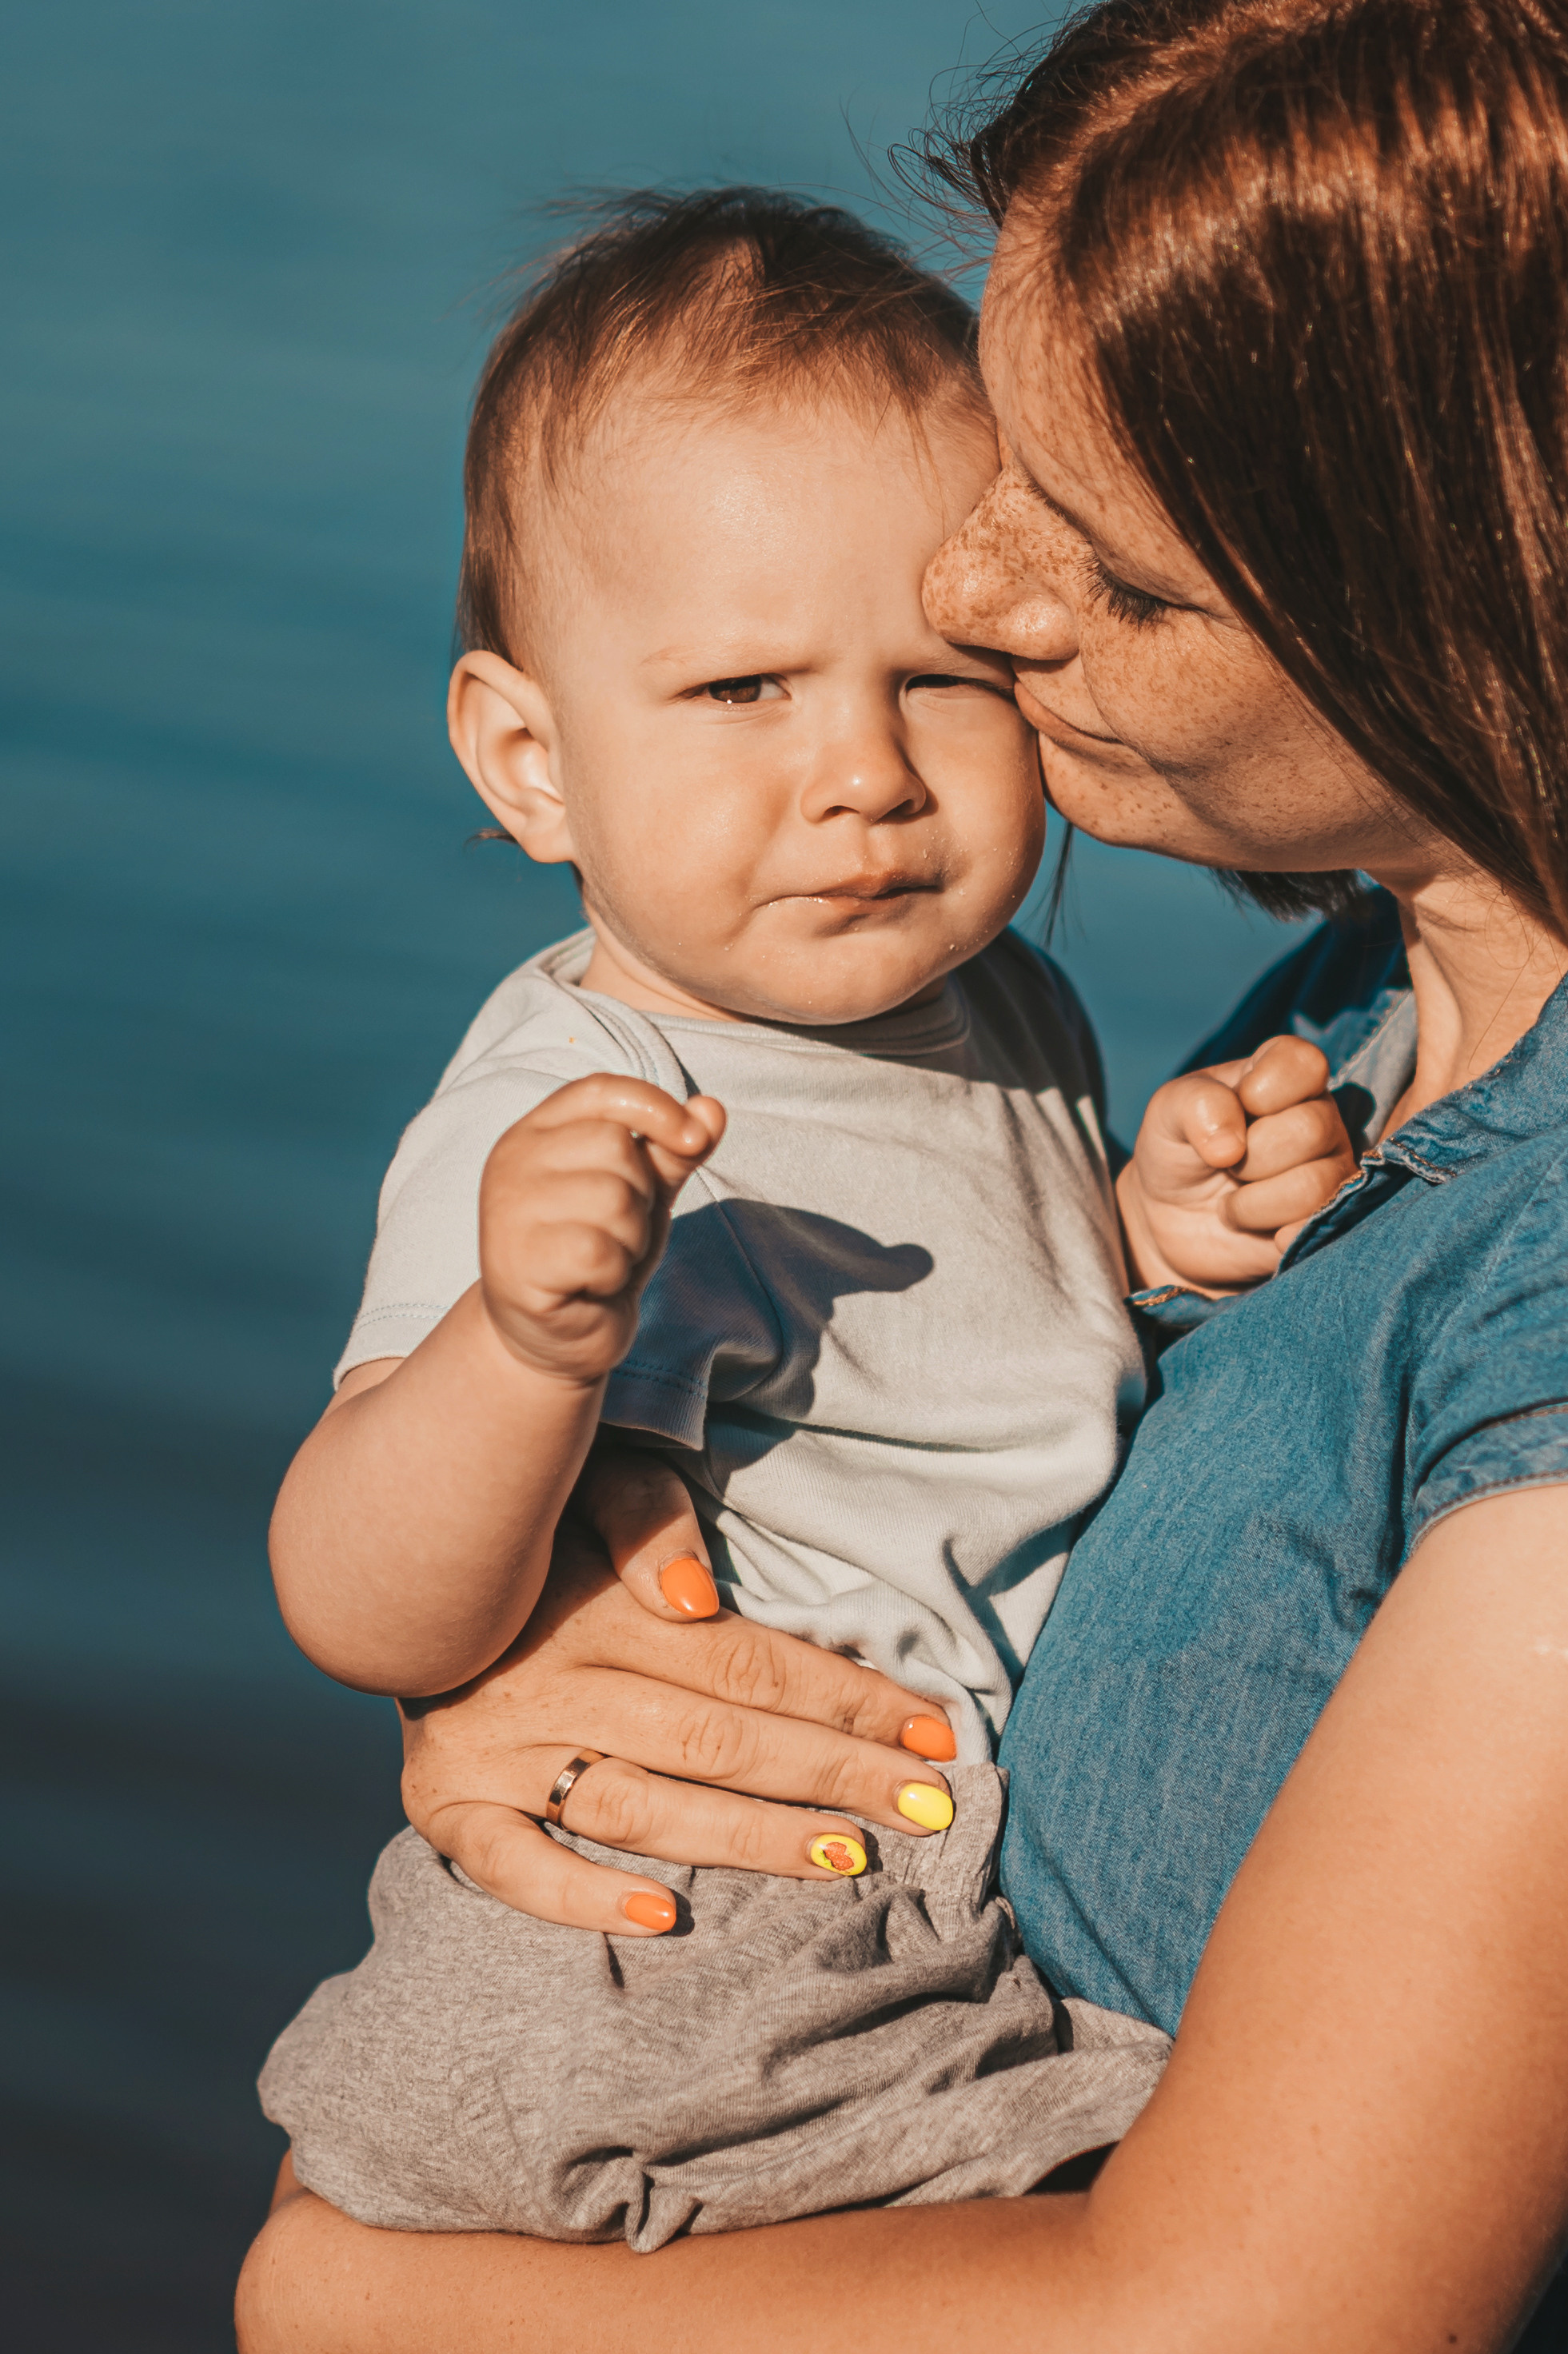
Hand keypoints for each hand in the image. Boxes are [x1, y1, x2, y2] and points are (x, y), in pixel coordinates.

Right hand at [399, 1512, 958, 1938]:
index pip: (751, 1660)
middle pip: (720, 1741)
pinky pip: (513, 1866)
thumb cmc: (526, 1522)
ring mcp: (493, 1750)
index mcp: (599, 1601)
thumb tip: (696, 1597)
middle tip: (932, 1811)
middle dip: (836, 1777)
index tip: (936, 1733)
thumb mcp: (586, 1475)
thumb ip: (648, 1514)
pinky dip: (581, 1898)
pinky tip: (663, 1916)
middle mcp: (549, 1680)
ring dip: (753, 1841)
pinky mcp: (443, 1804)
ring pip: (645, 1809)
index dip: (849, 1698)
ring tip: (848, 1858)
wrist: (387, 1556)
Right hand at [478, 1074, 724, 1382]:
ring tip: (601, 1259)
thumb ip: (673, 1150)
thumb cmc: (596, 1251)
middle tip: (614, 1232)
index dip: (656, 1107)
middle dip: (640, 1196)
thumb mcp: (642, 1193)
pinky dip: (612, 1274)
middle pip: (616, 1148)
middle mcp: (512, 1162)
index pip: (601, 1091)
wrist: (555, 1337)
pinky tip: (588, 1286)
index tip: (694, 1139)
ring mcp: (506, 1212)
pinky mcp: (514, 1263)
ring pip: (613, 1200)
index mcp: (536, 1132)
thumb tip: (711, 1110)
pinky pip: (599, 1252)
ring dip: (629, 1239)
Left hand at [1118, 1034, 1356, 1292]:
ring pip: (1315, 1185)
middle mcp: (1319, 1119)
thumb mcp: (1168, 1111)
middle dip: (1249, 1157)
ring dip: (1253, 1204)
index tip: (1236, 1107)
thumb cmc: (1178, 1151)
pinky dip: (1276, 1235)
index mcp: (1285, 1077)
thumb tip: (1230, 1147)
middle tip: (1226, 1165)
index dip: (1262, 1091)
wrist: (1171, 1220)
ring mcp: (1331, 1171)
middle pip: (1310, 1130)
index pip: (1304, 1064)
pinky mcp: (1327, 1222)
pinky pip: (1318, 1228)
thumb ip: (1194, 1103)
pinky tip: (1257, 1229)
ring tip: (1232, 1203)